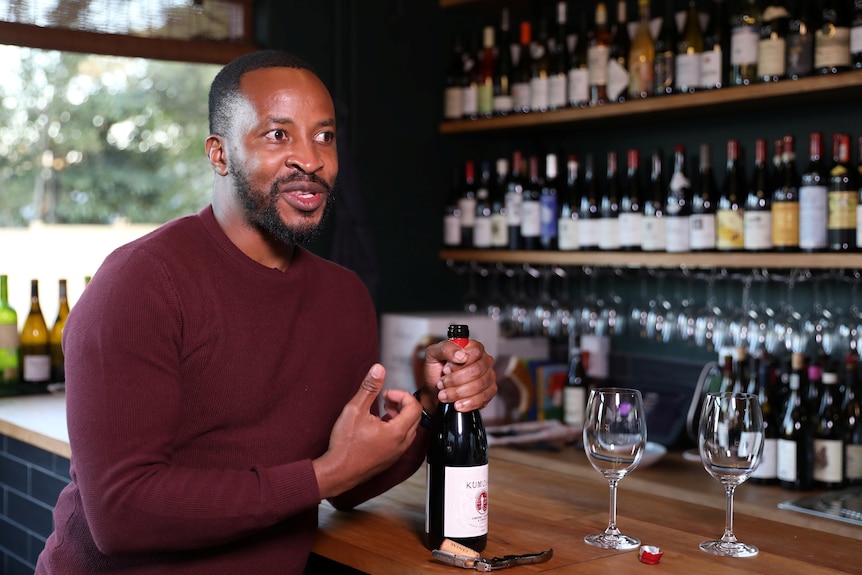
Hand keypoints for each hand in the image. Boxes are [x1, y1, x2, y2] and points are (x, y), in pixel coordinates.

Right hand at [313, 363, 421, 499]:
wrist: (337, 471)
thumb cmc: (345, 445)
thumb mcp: (355, 409)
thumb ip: (369, 388)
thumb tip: (378, 370)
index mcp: (397, 432)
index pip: (414, 406)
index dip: (401, 395)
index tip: (386, 394)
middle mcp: (401, 444)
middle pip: (415, 417)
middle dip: (402, 404)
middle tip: (385, 400)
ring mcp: (397, 453)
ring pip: (409, 429)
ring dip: (399, 416)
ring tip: (382, 412)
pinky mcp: (390, 459)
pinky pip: (402, 440)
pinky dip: (395, 428)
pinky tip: (378, 426)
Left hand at [421, 338, 495, 412]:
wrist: (435, 391)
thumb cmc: (436, 371)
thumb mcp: (433, 354)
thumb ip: (446, 349)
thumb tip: (461, 354)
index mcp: (473, 347)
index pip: (475, 351)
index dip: (459, 363)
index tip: (446, 370)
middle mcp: (484, 360)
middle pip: (476, 370)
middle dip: (455, 380)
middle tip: (442, 384)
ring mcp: (489, 376)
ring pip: (479, 385)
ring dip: (458, 393)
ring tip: (445, 394)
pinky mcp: (490, 392)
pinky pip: (483, 398)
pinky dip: (468, 403)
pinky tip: (457, 404)